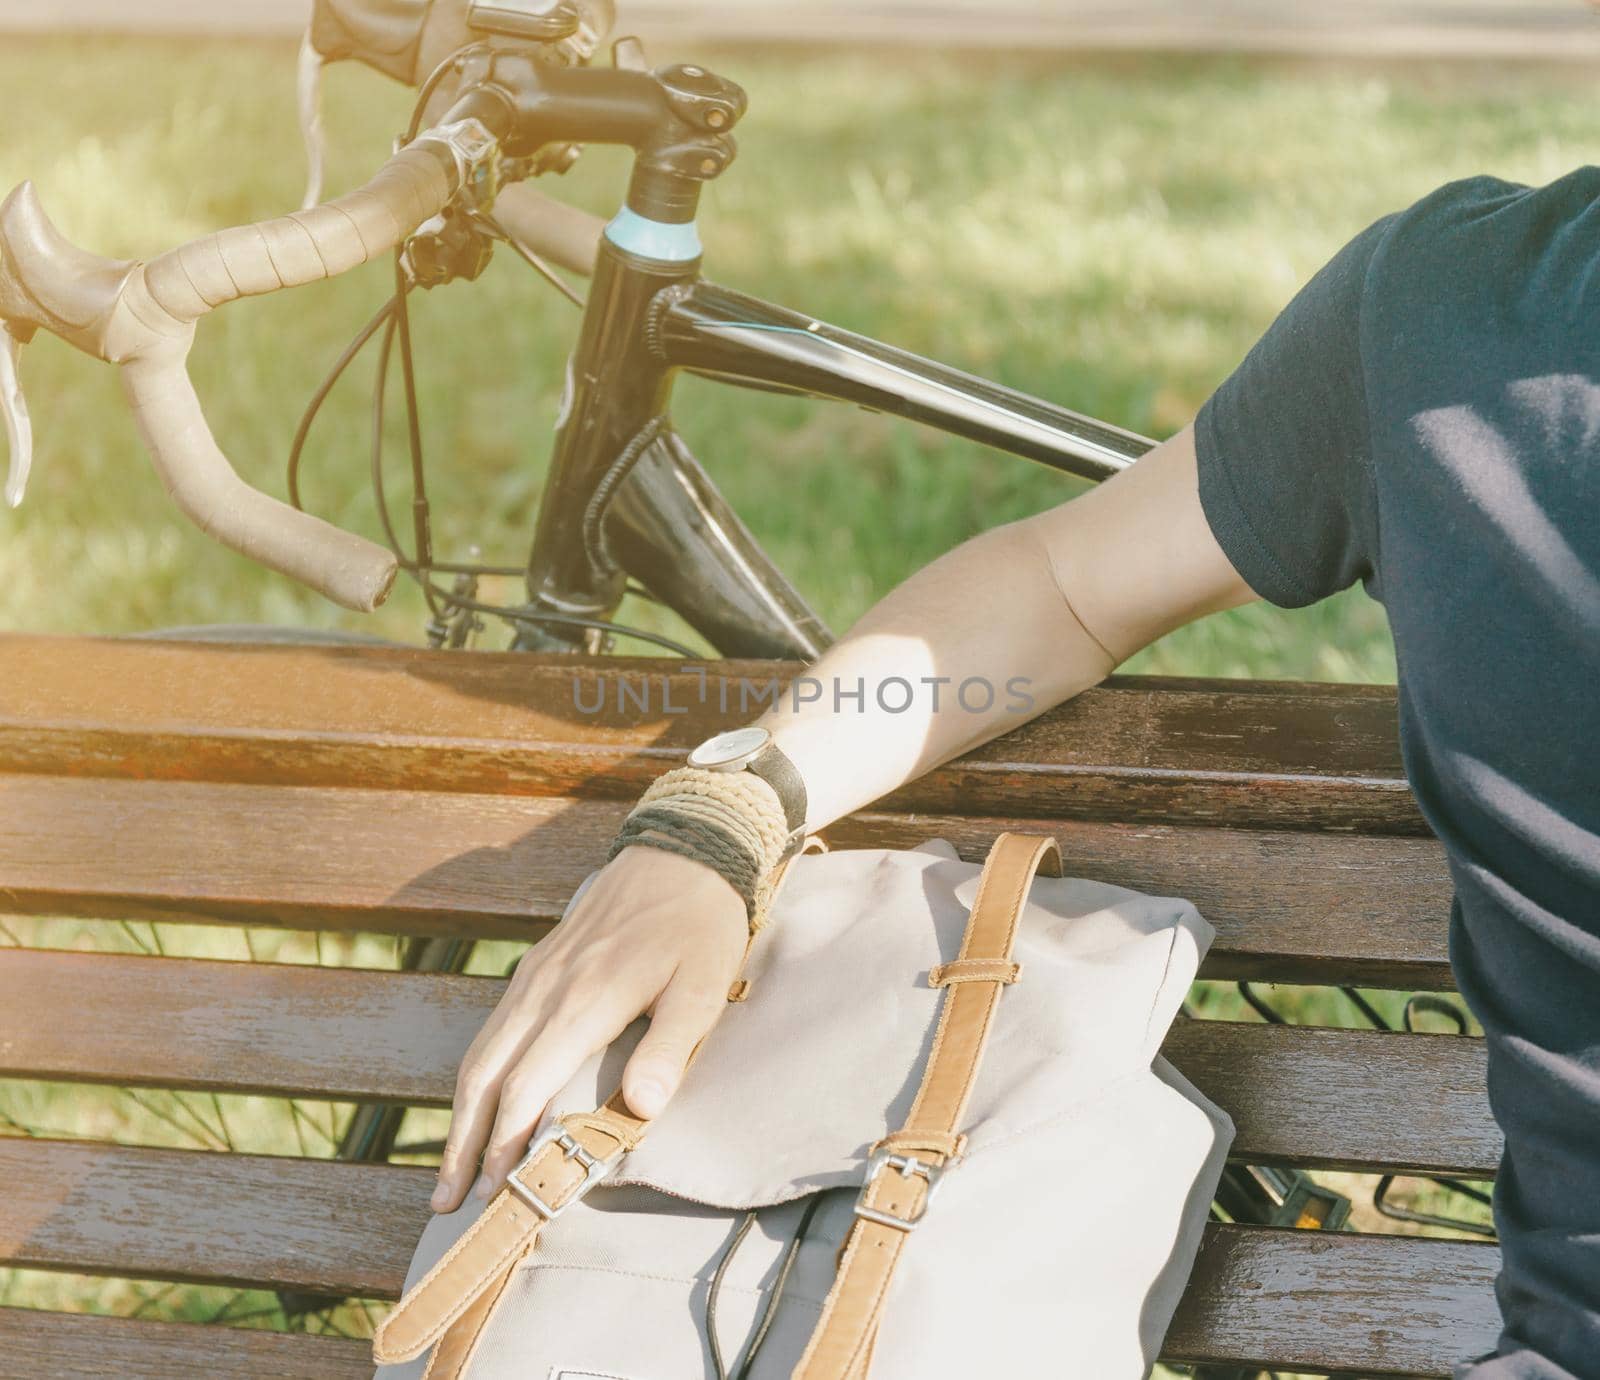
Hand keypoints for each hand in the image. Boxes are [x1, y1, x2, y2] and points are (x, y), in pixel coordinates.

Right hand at [431, 845, 748, 1211]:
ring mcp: (535, 975)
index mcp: (584, 1000)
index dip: (507, 1143)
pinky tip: (479, 1104)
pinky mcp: (537, 966)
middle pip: (485, 1076)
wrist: (683, 847)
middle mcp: (546, 989)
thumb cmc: (698, 923)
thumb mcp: (702, 986)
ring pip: (480, 1053)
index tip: (498, 1191)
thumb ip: (668, 1047)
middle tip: (448, 1203)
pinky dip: (476, 1075)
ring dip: (461, 1114)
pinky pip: (493, 1029)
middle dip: (463, 1144)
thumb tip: (640, 1110)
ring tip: (451, 1170)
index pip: (527, 1086)